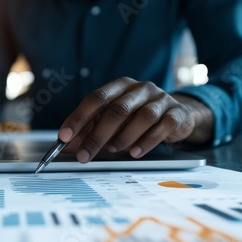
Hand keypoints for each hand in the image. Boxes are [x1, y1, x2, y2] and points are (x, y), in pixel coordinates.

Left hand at [58, 77, 212, 162]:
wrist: (177, 116)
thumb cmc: (137, 117)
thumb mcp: (112, 121)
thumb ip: (90, 130)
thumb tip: (66, 146)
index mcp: (120, 86)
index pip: (96, 98)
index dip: (79, 118)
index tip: (64, 137)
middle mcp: (140, 88)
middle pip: (116, 110)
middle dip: (97, 135)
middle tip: (84, 155)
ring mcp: (161, 99)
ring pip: (142, 117)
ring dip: (123, 137)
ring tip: (113, 150)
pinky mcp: (176, 113)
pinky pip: (163, 126)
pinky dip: (147, 141)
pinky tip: (135, 152)